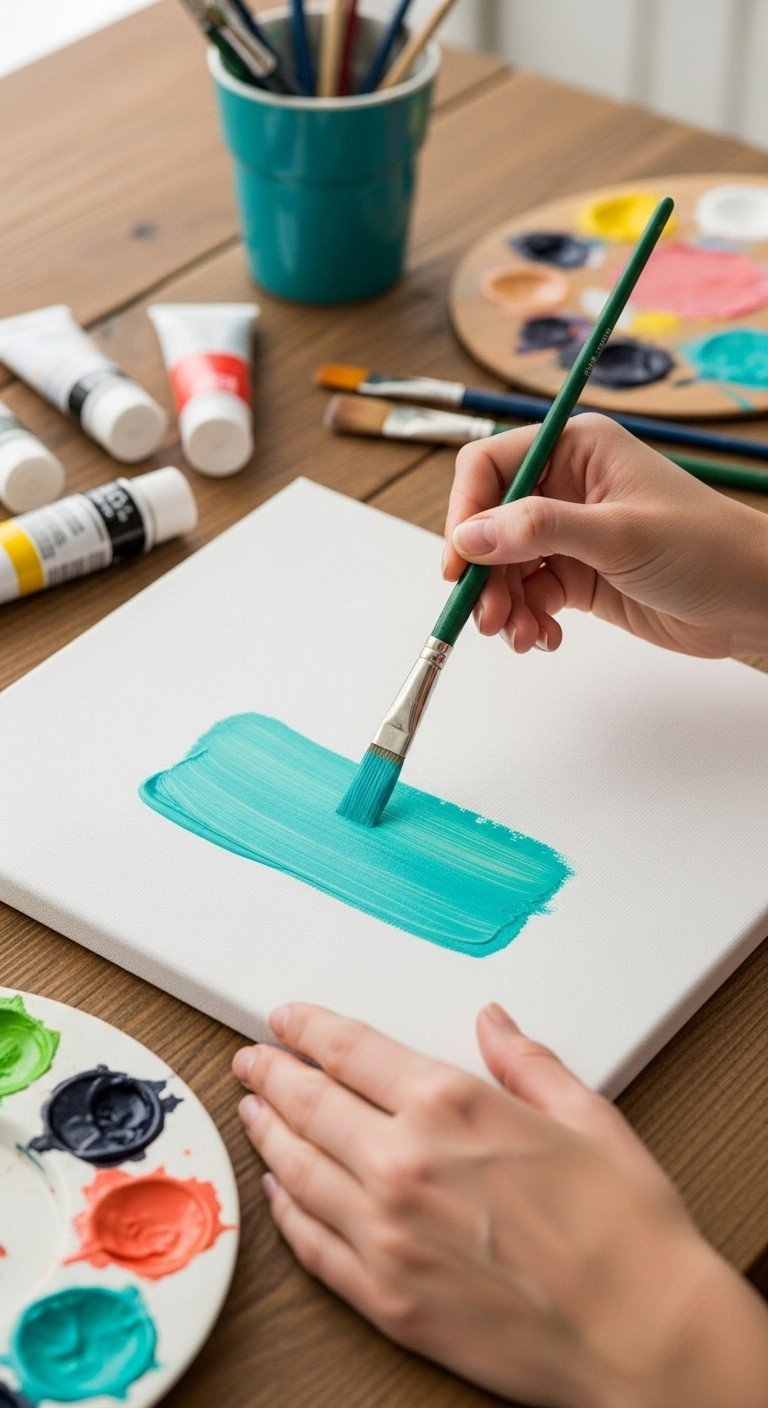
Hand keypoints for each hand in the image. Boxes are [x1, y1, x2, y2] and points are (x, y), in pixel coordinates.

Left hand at [233, 1003, 767, 1407]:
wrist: (645, 1339)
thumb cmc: (627, 1233)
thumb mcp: (587, 1117)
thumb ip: (527, 1062)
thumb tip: (494, 1023)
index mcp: (451, 1105)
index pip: (351, 1050)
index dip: (309, 1029)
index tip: (288, 1020)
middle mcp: (404, 1163)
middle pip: (308, 1104)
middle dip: (271, 1075)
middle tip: (251, 1062)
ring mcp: (385, 1235)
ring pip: (296, 1169)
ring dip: (267, 1136)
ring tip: (253, 1115)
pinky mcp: (385, 1299)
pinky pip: (312, 1245)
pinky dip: (286, 1212)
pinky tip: (280, 1193)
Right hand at [443, 414, 767, 657]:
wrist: (754, 600)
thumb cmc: (706, 548)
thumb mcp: (619, 534)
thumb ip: (540, 530)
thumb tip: (470, 536)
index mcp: (576, 449)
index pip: (490, 466)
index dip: (465, 512)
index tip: (459, 561)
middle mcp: (566, 486)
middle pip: (490, 523)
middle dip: (484, 573)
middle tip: (489, 617)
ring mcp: (571, 534)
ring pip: (504, 566)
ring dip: (502, 604)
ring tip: (521, 635)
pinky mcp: (579, 576)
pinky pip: (529, 596)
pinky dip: (527, 620)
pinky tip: (544, 638)